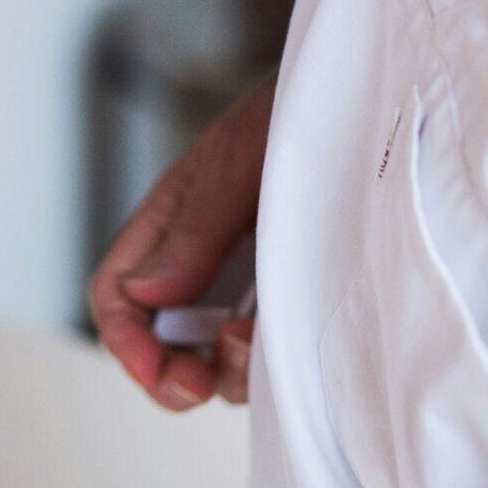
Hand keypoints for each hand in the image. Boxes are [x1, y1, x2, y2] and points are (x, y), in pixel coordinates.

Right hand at [88, 76, 272, 410]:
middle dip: (171, 372)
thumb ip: (194, 229)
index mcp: (170, 220)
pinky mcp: (293, 295)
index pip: (117, 292)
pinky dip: (272, 361)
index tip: (159, 374)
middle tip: (200, 387)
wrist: (371, 99)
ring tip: (260, 346)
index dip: (126, 341)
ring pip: (213, 353)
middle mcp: (200, 257)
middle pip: (159, 337)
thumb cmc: (300, 113)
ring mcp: (247, 281)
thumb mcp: (239, 164)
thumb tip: (144, 292)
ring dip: (228, 370)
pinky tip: (297, 342)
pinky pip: (267, 348)